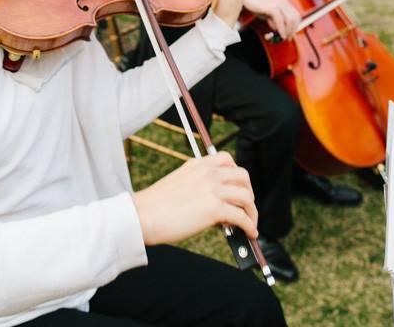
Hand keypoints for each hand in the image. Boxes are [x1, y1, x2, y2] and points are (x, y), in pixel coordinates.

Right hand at [132, 152, 257, 244]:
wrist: (142, 216)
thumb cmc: (154, 206)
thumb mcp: (178, 185)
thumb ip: (198, 188)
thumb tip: (218, 209)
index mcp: (197, 165)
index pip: (226, 159)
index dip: (236, 174)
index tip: (236, 187)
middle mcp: (207, 173)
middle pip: (243, 176)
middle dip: (248, 192)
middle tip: (245, 207)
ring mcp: (213, 189)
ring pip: (246, 196)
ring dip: (251, 212)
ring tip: (250, 224)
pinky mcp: (215, 209)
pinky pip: (242, 217)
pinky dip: (250, 226)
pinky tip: (249, 234)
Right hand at [242, 0, 300, 39]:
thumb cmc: (255, 3)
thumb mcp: (267, 13)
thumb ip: (273, 20)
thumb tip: (277, 29)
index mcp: (284, 2)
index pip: (296, 15)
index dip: (295, 27)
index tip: (290, 35)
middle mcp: (283, 2)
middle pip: (295, 18)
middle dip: (292, 31)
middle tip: (287, 38)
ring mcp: (279, 4)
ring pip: (290, 20)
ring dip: (287, 31)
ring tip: (282, 37)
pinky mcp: (272, 7)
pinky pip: (280, 21)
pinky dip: (281, 30)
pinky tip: (279, 34)